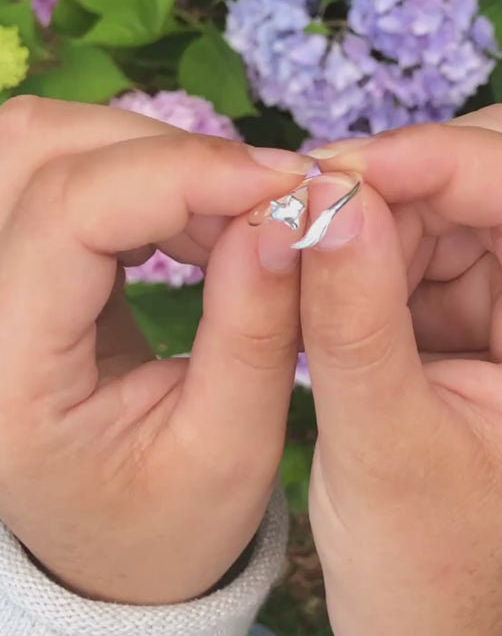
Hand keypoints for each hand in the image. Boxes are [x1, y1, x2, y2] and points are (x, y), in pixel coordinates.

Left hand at [0, 97, 311, 603]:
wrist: (111, 542)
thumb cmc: (170, 518)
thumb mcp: (233, 447)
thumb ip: (259, 330)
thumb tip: (288, 216)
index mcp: (4, 374)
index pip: (69, 213)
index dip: (185, 173)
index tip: (289, 182)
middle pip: (40, 149)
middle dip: (173, 153)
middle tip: (269, 200)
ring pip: (48, 144)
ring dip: (160, 159)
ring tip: (240, 216)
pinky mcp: (15, 266)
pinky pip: (68, 173)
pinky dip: (149, 176)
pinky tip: (202, 222)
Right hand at [300, 106, 501, 635]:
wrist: (417, 602)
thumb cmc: (418, 553)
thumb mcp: (379, 442)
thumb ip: (353, 315)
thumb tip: (328, 195)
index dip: (442, 159)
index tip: (338, 168)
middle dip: (406, 178)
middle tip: (314, 207)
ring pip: (457, 195)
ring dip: (379, 208)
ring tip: (311, 256)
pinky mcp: (480, 307)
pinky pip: (425, 233)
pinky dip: (371, 238)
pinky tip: (329, 277)